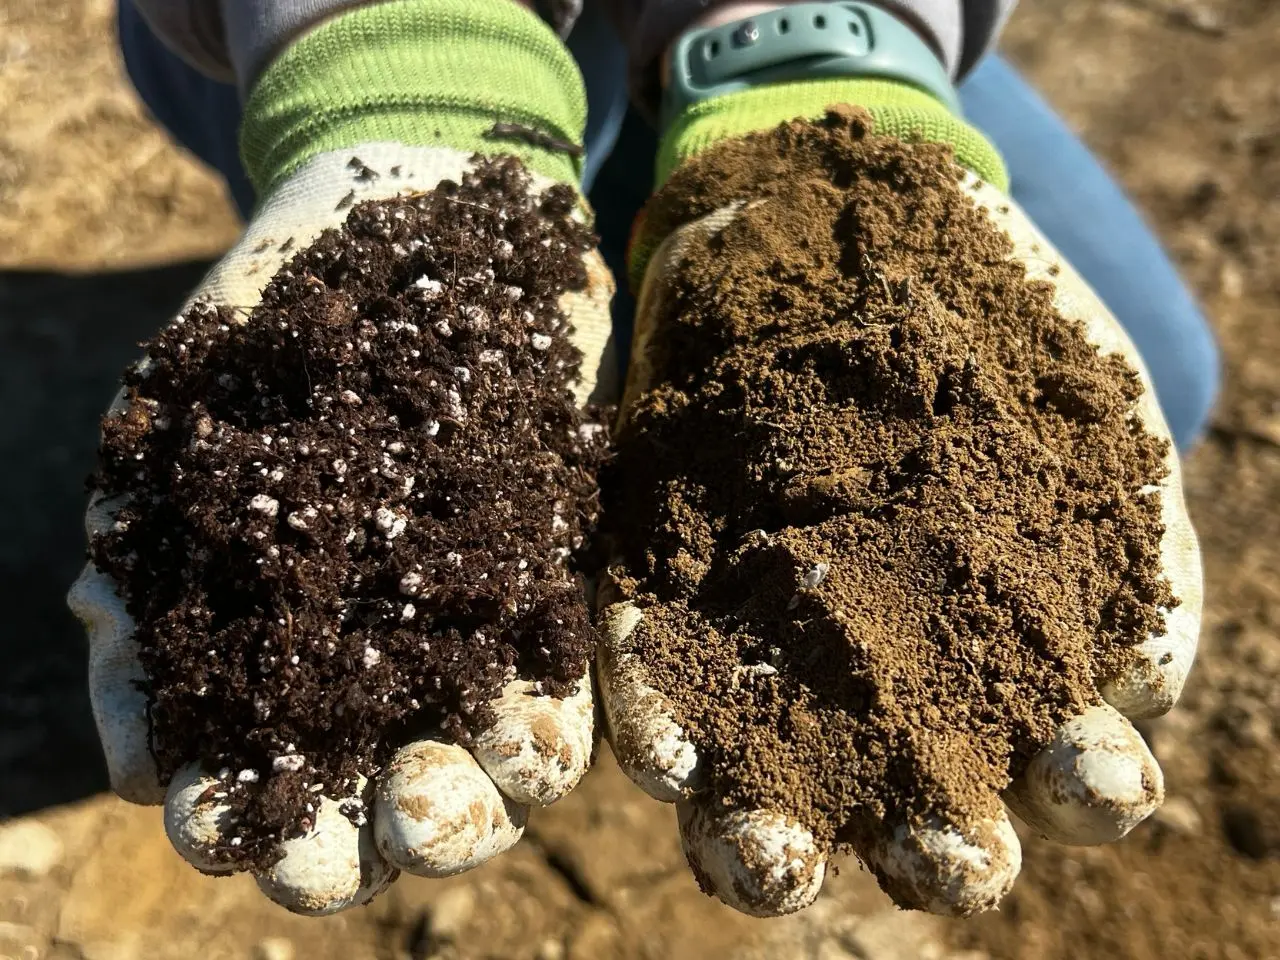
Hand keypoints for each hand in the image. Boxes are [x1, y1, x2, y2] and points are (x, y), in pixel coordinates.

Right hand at [68, 143, 613, 914]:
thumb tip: (133, 762)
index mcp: (278, 647)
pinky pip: (562, 680)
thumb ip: (143, 589)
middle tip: (382, 816)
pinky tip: (520, 719)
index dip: (238, 823)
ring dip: (475, 800)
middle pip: (386, 802)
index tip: (231, 829)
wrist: (407, 209)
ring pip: (486, 768)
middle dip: (381, 836)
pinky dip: (541, 716)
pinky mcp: (556, 575)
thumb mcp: (183, 440)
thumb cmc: (273, 324)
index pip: (257, 779)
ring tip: (455, 776)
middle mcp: (381, 661)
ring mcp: (475, 625)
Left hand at [597, 159, 1201, 916]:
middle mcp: (887, 686)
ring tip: (770, 854)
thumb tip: (1148, 686)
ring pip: (768, 784)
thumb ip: (1130, 549)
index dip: (1085, 787)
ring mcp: (768, 651)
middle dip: (932, 852)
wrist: (825, 211)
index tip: (1092, 775)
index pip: (1061, 764)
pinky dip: (658, 716)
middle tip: (940, 859)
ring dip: (767, 839)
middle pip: (909, 813)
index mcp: (1007, 661)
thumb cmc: (979, 318)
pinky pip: (652, 678)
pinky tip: (667, 751)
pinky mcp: (664, 595)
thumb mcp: (1085, 411)